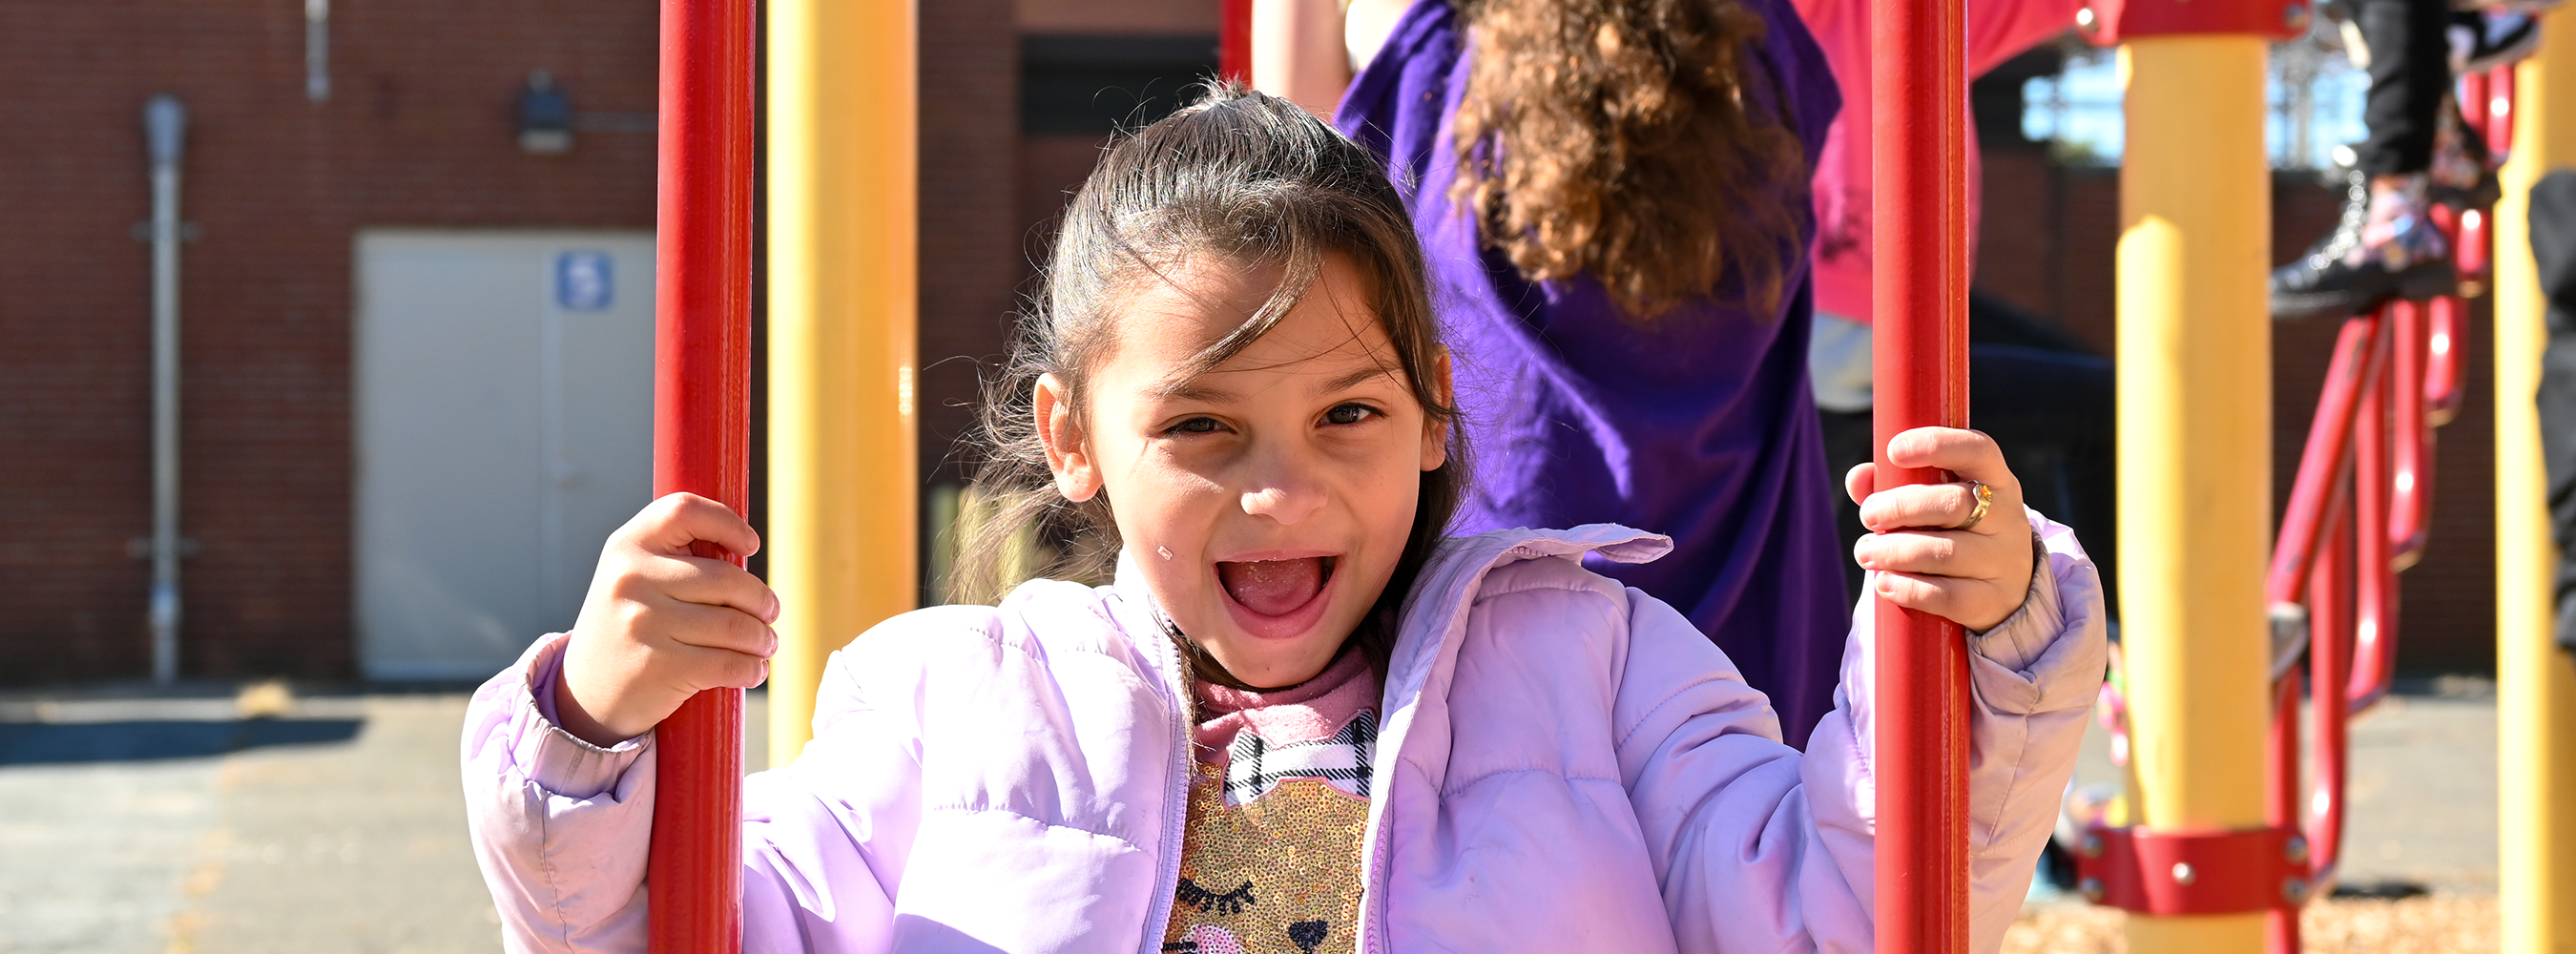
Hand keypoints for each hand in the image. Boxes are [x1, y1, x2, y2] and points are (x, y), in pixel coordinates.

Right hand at [554, 493, 777, 745]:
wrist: (584, 694)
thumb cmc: (627, 627)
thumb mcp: (633, 579)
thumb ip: (676, 559)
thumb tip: (744, 556)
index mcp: (626, 546)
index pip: (684, 510)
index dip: (727, 522)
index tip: (749, 545)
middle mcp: (631, 578)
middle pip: (726, 578)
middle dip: (761, 599)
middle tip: (770, 612)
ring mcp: (643, 623)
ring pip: (734, 625)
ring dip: (762, 638)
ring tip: (766, 643)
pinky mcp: (659, 667)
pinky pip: (728, 663)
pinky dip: (752, 668)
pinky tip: (755, 669)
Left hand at [1842, 427, 2035, 632]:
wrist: (2002, 591)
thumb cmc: (1954, 533)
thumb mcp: (1934, 504)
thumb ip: (1894, 485)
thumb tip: (1859, 477)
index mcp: (1995, 480)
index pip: (1977, 450)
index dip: (1937, 444)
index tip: (1894, 451)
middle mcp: (2007, 517)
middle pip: (1954, 504)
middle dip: (1901, 507)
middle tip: (1869, 515)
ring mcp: (2005, 561)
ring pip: (1946, 553)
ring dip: (1896, 551)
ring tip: (1866, 552)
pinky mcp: (1994, 602)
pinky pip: (1949, 595)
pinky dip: (1909, 589)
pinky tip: (1885, 583)